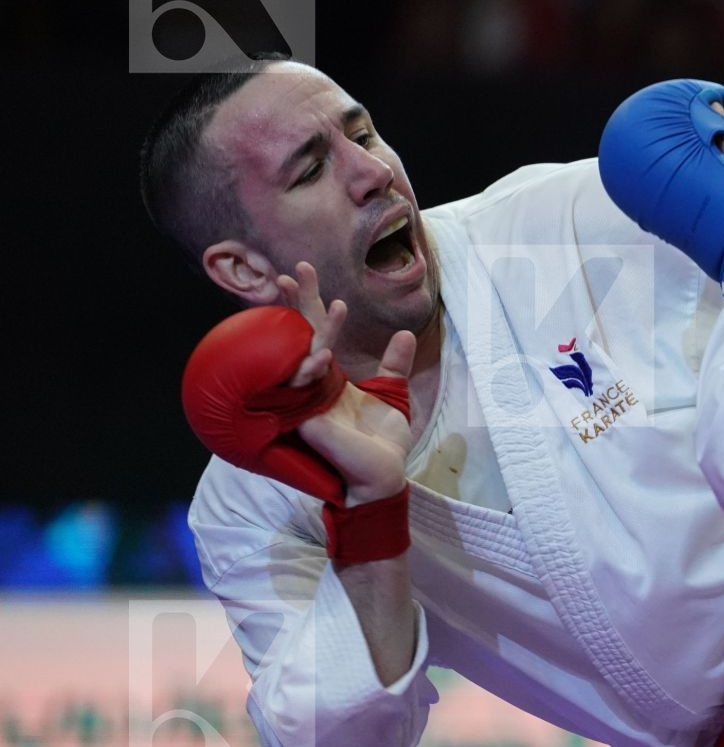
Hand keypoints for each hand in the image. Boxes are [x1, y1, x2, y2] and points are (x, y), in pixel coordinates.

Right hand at [280, 262, 416, 505]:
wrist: (382, 477)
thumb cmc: (382, 441)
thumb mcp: (393, 395)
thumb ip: (394, 365)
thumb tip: (405, 334)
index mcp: (330, 377)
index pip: (316, 332)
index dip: (311, 304)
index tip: (304, 273)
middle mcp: (313, 384)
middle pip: (301, 335)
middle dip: (299, 302)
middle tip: (295, 269)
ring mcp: (306, 400)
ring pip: (301, 356)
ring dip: (315, 328)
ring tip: (333, 304)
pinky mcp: (306, 419)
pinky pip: (302, 387)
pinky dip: (311, 367)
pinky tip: (324, 353)